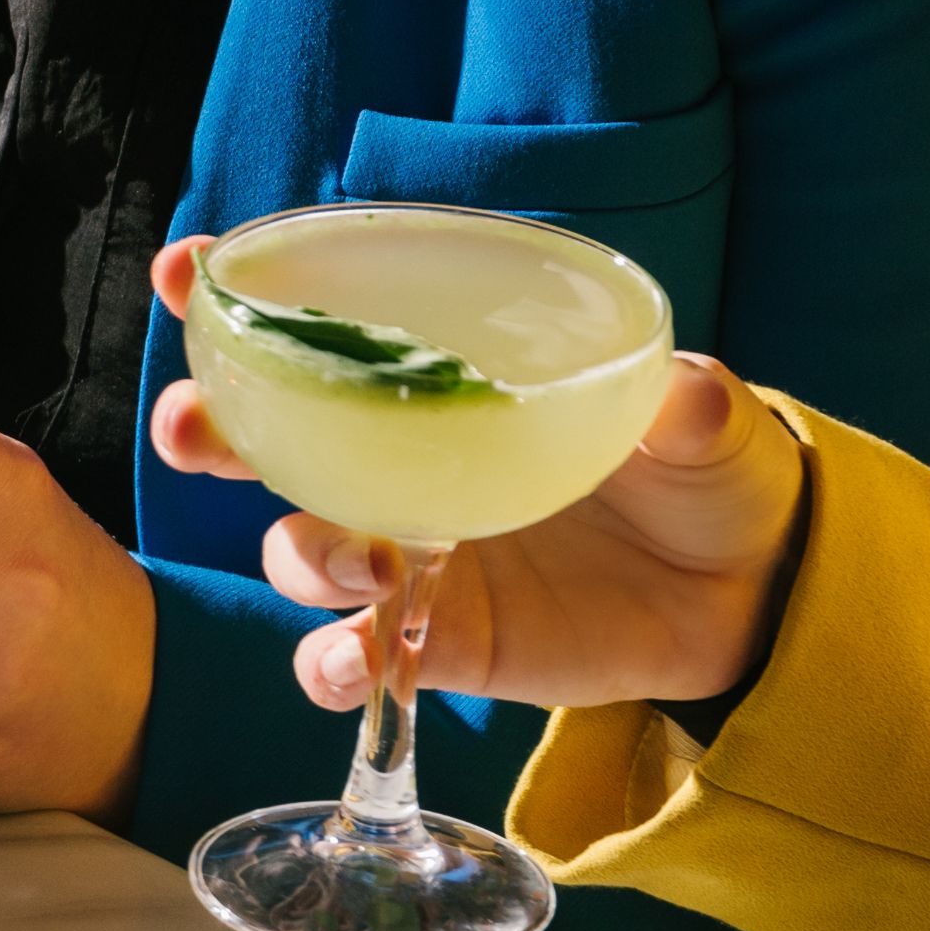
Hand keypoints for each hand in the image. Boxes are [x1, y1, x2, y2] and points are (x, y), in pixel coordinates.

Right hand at [144, 240, 809, 710]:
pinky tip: (359, 662)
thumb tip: (685, 390)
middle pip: (260, 439)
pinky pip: (343, 657)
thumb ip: (687, 405)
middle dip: (202, 426)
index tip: (188, 268)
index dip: (234, 294)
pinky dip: (333, 663)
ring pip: (296, 550)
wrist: (741, 594)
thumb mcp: (708, 423)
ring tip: (360, 562)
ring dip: (298, 551)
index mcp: (440, 382)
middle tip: (190, 427)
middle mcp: (396, 463)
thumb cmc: (705, 474)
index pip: (322, 326)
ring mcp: (401, 555)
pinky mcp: (426, 640)